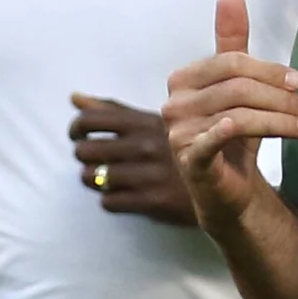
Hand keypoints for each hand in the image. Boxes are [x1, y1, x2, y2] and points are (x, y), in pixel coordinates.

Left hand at [70, 93, 196, 226]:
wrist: (223, 181)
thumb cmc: (181, 146)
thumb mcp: (153, 121)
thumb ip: (113, 109)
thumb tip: (74, 97)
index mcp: (144, 121)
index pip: (90, 119)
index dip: (75, 128)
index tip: (78, 136)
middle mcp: (144, 145)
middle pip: (86, 150)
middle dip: (83, 155)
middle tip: (93, 159)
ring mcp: (148, 174)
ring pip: (93, 178)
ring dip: (93, 179)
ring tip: (105, 177)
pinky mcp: (153, 200)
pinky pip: (109, 201)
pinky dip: (109, 199)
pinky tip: (121, 193)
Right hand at [164, 0, 297, 230]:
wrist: (228, 189)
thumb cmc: (234, 132)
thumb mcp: (236, 84)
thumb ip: (231, 42)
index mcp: (183, 79)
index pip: (231, 64)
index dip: (269, 70)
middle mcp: (173, 104)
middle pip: (237, 88)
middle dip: (278, 97)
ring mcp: (178, 134)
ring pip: (237, 115)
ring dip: (279, 119)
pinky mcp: (189, 162)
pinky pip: (210, 141)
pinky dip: (230, 132)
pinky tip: (253, 129)